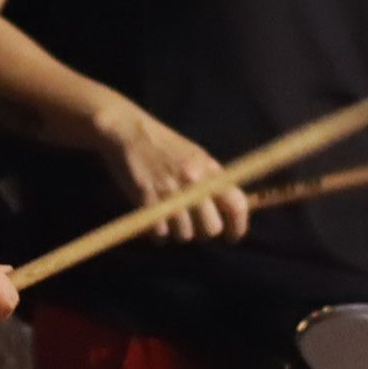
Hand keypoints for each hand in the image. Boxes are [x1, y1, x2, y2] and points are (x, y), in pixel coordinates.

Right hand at [90, 100, 247, 242]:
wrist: (129, 132)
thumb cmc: (164, 146)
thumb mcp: (196, 157)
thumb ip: (212, 181)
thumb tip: (228, 213)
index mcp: (209, 169)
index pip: (238, 206)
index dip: (238, 227)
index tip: (232, 236)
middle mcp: (193, 181)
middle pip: (212, 228)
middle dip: (204, 232)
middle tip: (194, 226)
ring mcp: (170, 191)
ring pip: (185, 235)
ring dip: (178, 232)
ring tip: (171, 218)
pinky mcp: (147, 200)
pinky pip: (161, 233)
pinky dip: (159, 233)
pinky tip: (156, 221)